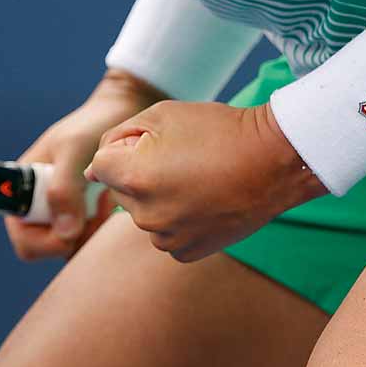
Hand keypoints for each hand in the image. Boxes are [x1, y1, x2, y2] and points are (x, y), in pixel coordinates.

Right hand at [4, 70, 158, 260]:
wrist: (121, 113)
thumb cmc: (91, 124)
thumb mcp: (74, 150)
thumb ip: (63, 189)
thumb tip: (65, 232)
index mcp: (24, 189)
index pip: (24, 238)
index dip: (46, 241)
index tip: (73, 225)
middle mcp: (39, 204)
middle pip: (48, 247)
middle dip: (75, 236)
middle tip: (96, 211)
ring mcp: (62, 211)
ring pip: (71, 245)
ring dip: (91, 231)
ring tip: (105, 201)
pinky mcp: (84, 214)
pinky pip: (89, 237)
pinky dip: (101, 227)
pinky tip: (110, 203)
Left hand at [84, 100, 327, 262]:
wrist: (273, 161)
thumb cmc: (217, 131)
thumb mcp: (161, 114)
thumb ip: (117, 137)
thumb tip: (92, 170)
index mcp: (133, 178)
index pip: (100, 164)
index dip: (127, 147)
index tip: (160, 143)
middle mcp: (145, 215)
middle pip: (120, 190)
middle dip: (138, 172)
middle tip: (183, 158)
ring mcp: (167, 238)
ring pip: (144, 212)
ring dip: (158, 196)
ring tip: (198, 178)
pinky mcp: (187, 252)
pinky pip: (166, 232)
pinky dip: (178, 217)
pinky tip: (204, 200)